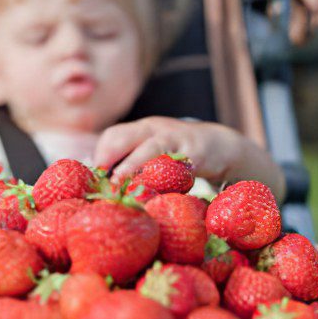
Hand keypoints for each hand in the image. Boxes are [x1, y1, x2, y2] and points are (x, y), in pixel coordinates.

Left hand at [93, 117, 243, 183]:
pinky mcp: (195, 152)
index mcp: (141, 129)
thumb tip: (107, 185)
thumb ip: (133, 161)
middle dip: (109, 156)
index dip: (102, 154)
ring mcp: (175, 138)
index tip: (97, 175)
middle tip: (103, 179)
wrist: (220, 145)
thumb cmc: (179, 154)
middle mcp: (155, 129)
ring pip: (149, 147)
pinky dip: (163, 177)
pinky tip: (153, 190)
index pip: (113, 135)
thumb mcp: (154, 151)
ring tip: (119, 181)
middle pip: (124, 136)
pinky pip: (176, 163)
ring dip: (131, 165)